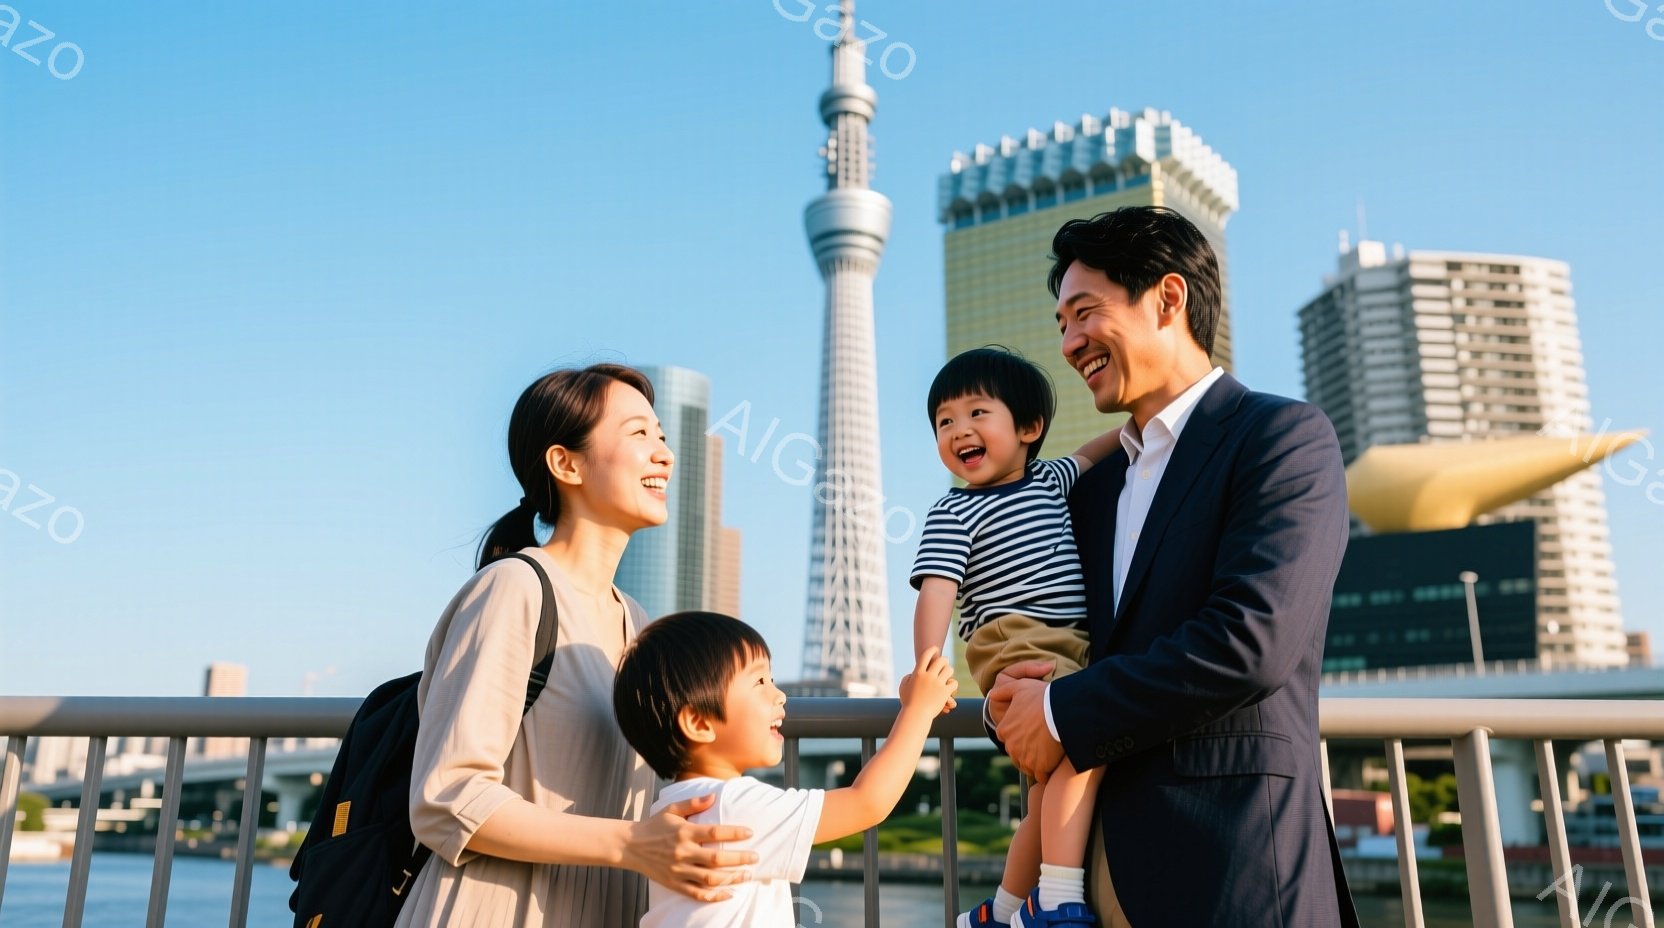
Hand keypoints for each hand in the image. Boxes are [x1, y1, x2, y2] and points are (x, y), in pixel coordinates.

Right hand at [623, 793, 757, 901]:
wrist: (629, 846)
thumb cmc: (653, 825)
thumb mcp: (671, 809)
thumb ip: (693, 803)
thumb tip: (714, 796)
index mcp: (684, 832)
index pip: (714, 833)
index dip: (734, 833)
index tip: (749, 833)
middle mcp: (683, 852)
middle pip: (716, 858)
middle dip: (739, 859)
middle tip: (755, 857)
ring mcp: (678, 870)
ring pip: (709, 878)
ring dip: (731, 878)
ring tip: (747, 875)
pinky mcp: (674, 883)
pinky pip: (697, 893)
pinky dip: (714, 895)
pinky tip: (728, 893)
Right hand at [898, 647, 957, 716]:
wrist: (915, 716)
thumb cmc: (908, 703)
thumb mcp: (903, 688)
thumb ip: (907, 678)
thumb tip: (912, 673)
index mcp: (918, 673)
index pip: (926, 655)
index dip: (932, 650)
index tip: (936, 649)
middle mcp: (928, 676)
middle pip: (941, 660)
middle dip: (944, 660)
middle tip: (944, 663)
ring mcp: (937, 684)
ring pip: (949, 670)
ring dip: (949, 671)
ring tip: (948, 674)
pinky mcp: (944, 692)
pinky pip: (954, 683)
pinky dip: (953, 684)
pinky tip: (950, 687)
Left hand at [988, 661, 1062, 781]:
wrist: (1060, 711)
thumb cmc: (1040, 697)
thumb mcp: (1019, 687)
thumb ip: (1003, 691)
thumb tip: (992, 695)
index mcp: (1004, 729)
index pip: (1007, 737)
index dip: (1019, 734)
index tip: (1031, 731)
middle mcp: (1011, 746)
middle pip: (1017, 753)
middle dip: (1026, 750)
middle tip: (1041, 742)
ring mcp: (1024, 758)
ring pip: (1027, 765)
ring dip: (1035, 762)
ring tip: (1048, 753)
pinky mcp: (1039, 767)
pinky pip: (1041, 776)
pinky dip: (1046, 772)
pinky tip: (1053, 763)